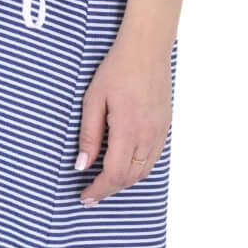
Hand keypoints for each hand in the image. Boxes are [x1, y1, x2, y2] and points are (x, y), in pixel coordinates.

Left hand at [74, 32, 173, 204]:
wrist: (146, 50)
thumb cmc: (116, 70)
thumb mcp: (93, 100)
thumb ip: (89, 136)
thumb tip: (82, 165)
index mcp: (127, 130)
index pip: (114, 174)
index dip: (98, 190)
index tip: (85, 196)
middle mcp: (147, 135)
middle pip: (129, 178)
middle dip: (109, 190)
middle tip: (90, 194)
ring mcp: (159, 132)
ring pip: (143, 171)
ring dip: (124, 181)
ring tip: (105, 182)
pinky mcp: (164, 127)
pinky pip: (152, 158)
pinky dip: (137, 169)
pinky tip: (124, 164)